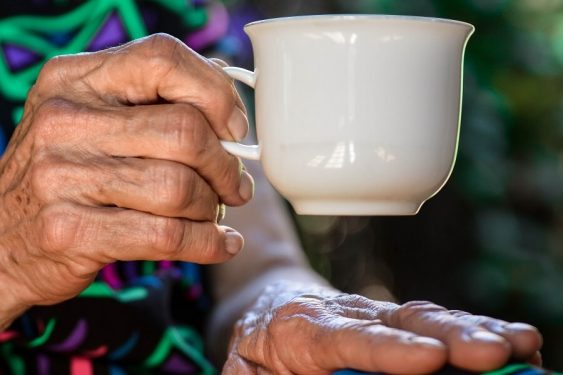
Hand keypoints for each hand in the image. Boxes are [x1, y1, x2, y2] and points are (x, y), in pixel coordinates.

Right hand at [0, 34, 252, 328]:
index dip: (215, 93)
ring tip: (216, 213)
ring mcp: (62, 177)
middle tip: (235, 185)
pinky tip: (221, 243)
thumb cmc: (66, 175)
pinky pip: (167, 235)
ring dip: (213, 206)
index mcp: (74, 80)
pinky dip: (209, 243)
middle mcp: (64, 121)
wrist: (0, 241)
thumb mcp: (90, 120)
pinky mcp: (72, 231)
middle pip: (184, 130)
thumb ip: (149, 101)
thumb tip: (226, 90)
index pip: (162, 58)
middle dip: (226, 165)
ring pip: (179, 187)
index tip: (235, 128)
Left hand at [224, 282, 541, 374]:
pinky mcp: (395, 322)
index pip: (349, 339)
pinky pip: (435, 323)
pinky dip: (474, 330)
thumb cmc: (255, 345)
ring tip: (519, 344)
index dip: (389, 350)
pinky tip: (512, 340)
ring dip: (473, 331)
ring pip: (426, 317)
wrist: (268, 302)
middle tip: (494, 353)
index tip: (429, 359)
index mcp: (304, 328)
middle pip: (401, 322)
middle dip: (450, 337)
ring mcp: (376, 316)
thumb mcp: (246, 369)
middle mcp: (348, 316)